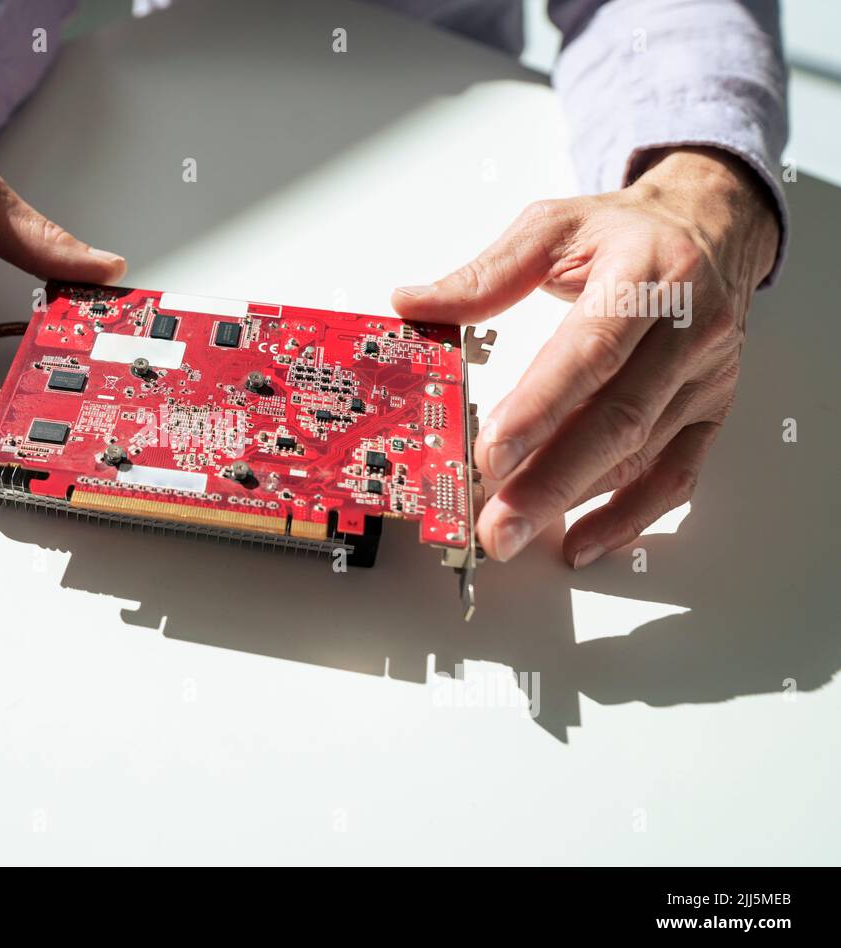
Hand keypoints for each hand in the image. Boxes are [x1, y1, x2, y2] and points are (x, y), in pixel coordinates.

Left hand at [392, 147, 779, 566]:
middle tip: (496, 524)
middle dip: (550, 481)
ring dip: (574, 502)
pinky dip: (627, 517)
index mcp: (646, 276)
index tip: (491, 453)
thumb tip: (415, 304)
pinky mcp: (709, 411)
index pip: (591, 351)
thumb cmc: (627, 232)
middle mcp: (688, 329)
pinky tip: (581, 542)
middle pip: (617, 418)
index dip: (541, 408)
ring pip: (640, 454)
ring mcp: (703, 377)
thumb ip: (485, 275)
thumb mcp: (553, 228)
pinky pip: (674, 476)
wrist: (711, 226)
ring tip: (513, 531)